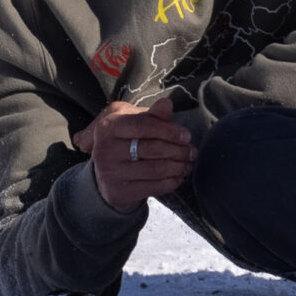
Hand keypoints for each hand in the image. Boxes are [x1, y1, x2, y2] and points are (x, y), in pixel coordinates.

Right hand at [73, 97, 194, 212]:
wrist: (106, 172)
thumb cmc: (126, 139)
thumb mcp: (135, 120)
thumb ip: (153, 114)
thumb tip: (167, 104)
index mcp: (108, 126)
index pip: (144, 126)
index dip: (170, 131)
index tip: (186, 136)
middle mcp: (104, 149)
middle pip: (153, 149)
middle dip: (179, 150)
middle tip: (191, 152)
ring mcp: (108, 173)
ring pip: (155, 170)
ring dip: (178, 167)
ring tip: (187, 163)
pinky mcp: (116, 192)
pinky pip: (153, 187)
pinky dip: (171, 182)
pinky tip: (178, 177)